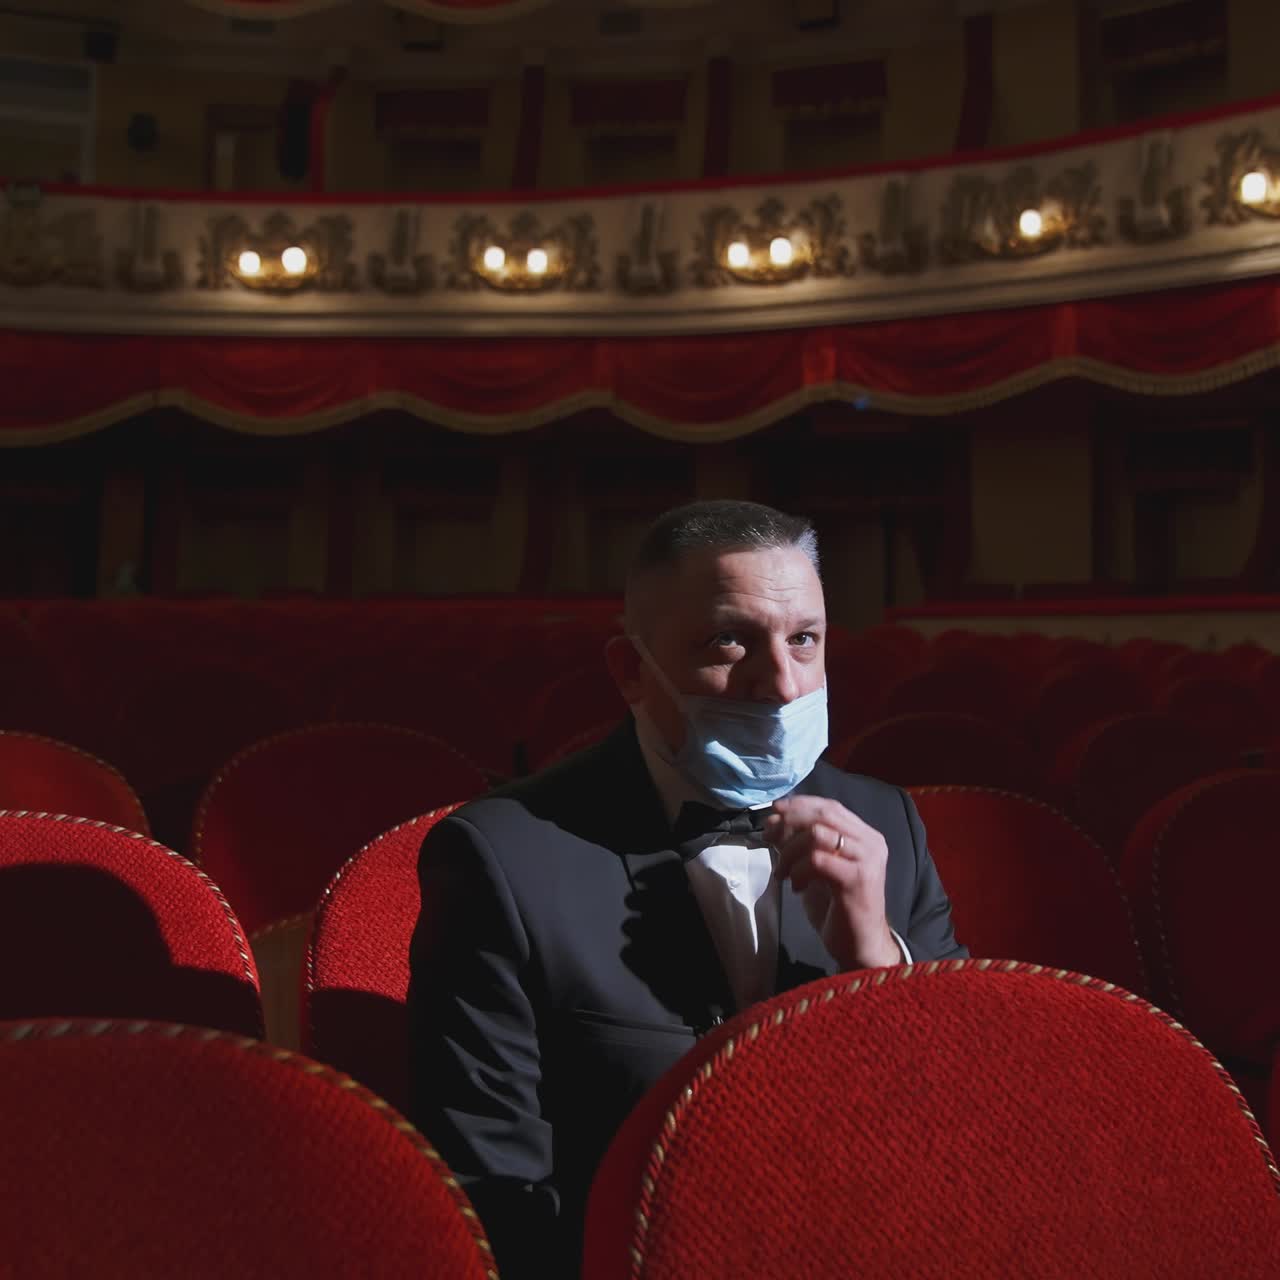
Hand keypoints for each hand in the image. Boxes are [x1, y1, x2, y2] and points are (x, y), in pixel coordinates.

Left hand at [766, 796, 900, 970]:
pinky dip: (799, 870)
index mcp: (865, 836)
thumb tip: (775, 823)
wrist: (861, 946)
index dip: (799, 805)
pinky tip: (797, 886)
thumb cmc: (839, 909)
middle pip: (823, 815)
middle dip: (789, 823)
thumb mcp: (818, 869)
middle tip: (769, 838)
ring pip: (817, 834)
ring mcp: (866, 860)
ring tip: (782, 872)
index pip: (830, 806)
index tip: (774, 811)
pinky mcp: (857, 878)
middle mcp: (871, 843)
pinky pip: (817, 860)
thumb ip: (803, 844)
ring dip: (790, 850)